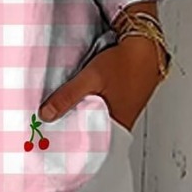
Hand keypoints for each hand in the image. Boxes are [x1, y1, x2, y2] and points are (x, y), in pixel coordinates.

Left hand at [38, 35, 164, 132]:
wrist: (145, 46)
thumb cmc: (123, 63)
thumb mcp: (91, 78)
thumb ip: (68, 96)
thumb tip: (46, 115)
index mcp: (115, 126)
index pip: (86, 144)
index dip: (68, 143)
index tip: (49, 140)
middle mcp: (119, 124)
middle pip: (88, 133)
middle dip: (69, 129)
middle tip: (48, 127)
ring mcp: (120, 113)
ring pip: (93, 120)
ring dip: (77, 116)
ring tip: (57, 115)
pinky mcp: (119, 102)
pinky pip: (99, 110)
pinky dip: (87, 107)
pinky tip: (77, 100)